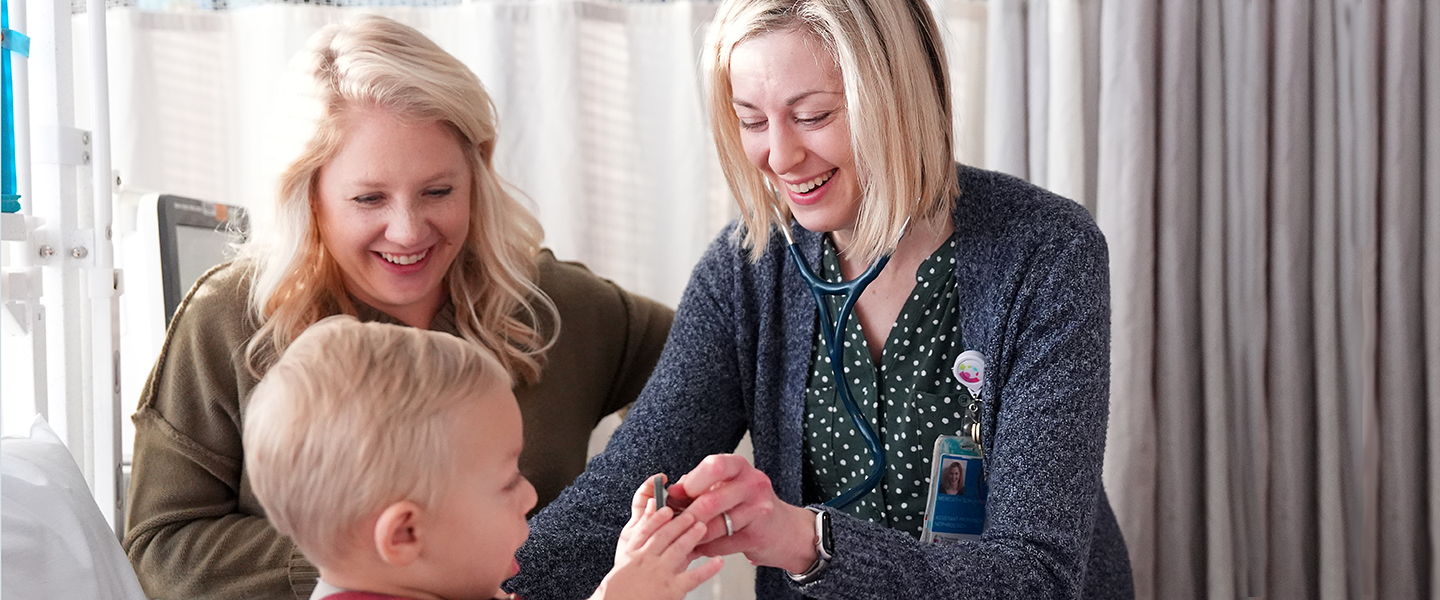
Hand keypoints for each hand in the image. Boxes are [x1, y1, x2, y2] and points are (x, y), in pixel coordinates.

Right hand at [589, 475, 723, 599]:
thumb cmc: (617, 595)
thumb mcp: (619, 569)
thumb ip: (630, 552)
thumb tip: (639, 541)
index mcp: (632, 555)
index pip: (647, 531)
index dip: (658, 518)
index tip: (667, 509)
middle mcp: (647, 560)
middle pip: (665, 535)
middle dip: (680, 523)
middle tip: (691, 514)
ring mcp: (661, 573)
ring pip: (679, 548)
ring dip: (692, 536)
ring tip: (702, 527)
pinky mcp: (672, 589)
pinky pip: (694, 576)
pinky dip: (708, 569)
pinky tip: (718, 561)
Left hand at [667, 454, 817, 572]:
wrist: (786, 530)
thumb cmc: (750, 505)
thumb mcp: (728, 486)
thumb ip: (700, 486)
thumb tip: (671, 492)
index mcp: (739, 467)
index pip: (714, 466)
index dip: (691, 482)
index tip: (677, 494)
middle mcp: (753, 484)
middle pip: (710, 500)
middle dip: (687, 515)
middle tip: (674, 522)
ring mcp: (758, 510)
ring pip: (713, 526)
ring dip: (694, 535)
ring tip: (684, 537)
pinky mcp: (757, 536)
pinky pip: (721, 545)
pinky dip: (706, 548)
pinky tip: (702, 547)